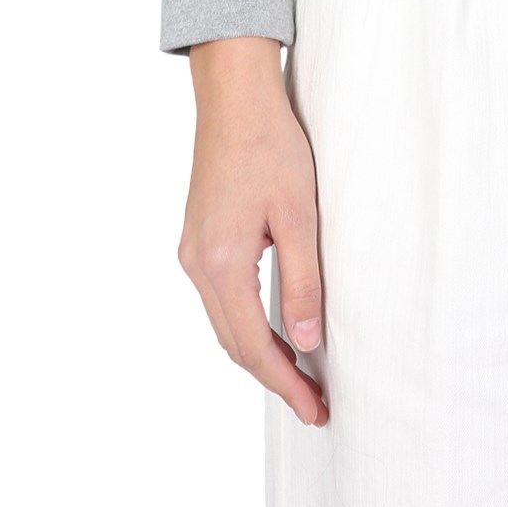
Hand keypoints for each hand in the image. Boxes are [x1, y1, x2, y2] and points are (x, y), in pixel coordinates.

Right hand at [178, 36, 328, 426]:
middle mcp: (197, 265)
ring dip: (259, 353)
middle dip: (274, 377)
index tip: (315, 409)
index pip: (254, 345)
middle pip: (234, 343)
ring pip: (225, 323)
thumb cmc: (270, 145)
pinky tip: (272, 328)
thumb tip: (306, 341)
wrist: (234, 97)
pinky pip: (221, 298)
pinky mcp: (198, 238)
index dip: (286, 382)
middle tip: (314, 404)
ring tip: (299, 375)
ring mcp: (192, 252)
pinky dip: (246, 323)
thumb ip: (303, 280)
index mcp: (221, 263)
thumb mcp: (300, 214)